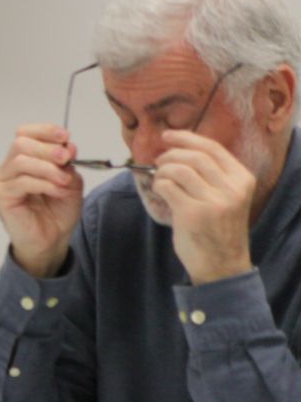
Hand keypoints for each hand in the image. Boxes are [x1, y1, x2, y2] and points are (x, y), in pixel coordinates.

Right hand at [0, 123, 83, 277]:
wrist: (51, 241)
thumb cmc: (57, 212)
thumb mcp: (70, 183)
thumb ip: (67, 165)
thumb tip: (67, 147)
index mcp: (22, 160)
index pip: (24, 134)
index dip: (44, 131)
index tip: (66, 137)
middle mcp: (8, 168)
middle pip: (21, 143)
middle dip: (47, 148)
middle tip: (67, 158)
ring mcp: (1, 182)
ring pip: (20, 161)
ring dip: (48, 168)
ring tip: (64, 181)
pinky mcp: (0, 197)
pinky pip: (21, 182)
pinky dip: (44, 184)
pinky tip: (58, 191)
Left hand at [152, 130, 256, 283]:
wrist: (222, 266)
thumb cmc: (218, 229)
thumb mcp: (227, 197)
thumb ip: (212, 174)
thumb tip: (179, 148)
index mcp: (242, 180)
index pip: (212, 148)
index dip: (186, 138)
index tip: (168, 136)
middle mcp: (231, 189)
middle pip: (193, 156)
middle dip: (170, 154)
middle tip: (159, 161)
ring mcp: (213, 201)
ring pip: (178, 169)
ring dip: (162, 171)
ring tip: (160, 180)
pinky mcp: (193, 214)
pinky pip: (167, 186)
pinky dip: (158, 184)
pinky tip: (160, 192)